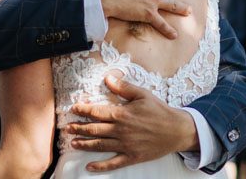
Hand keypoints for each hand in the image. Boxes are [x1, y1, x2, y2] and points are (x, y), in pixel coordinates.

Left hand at [67, 75, 198, 171]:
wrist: (177, 130)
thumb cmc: (160, 111)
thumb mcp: (143, 94)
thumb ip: (123, 87)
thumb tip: (108, 78)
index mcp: (123, 114)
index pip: (97, 111)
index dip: (84, 110)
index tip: (74, 109)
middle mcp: (121, 130)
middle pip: (95, 129)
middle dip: (79, 128)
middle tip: (68, 127)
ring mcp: (126, 145)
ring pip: (100, 145)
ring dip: (84, 144)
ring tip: (73, 143)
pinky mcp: (132, 156)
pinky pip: (113, 163)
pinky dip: (100, 166)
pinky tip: (90, 167)